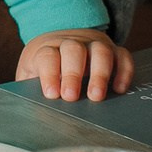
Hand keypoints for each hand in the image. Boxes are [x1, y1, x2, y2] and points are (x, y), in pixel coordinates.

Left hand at [15, 28, 134, 102]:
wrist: (59, 42)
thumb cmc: (44, 66)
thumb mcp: (30, 74)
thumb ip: (28, 88)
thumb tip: (29, 109)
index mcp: (47, 48)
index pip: (48, 56)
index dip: (49, 74)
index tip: (52, 94)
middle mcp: (72, 43)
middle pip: (74, 50)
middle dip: (73, 74)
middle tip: (71, 97)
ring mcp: (94, 45)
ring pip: (100, 50)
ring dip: (100, 73)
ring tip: (96, 96)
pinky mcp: (113, 51)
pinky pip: (123, 55)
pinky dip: (124, 71)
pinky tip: (119, 89)